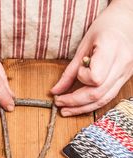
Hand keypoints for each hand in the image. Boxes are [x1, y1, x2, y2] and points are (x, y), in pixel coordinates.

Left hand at [51, 1, 132, 115]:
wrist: (127, 23)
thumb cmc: (105, 28)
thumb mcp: (84, 45)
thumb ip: (70, 71)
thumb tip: (55, 91)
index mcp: (111, 49)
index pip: (96, 77)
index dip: (82, 78)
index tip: (78, 71)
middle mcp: (122, 64)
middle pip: (97, 94)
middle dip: (75, 102)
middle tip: (59, 103)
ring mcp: (126, 74)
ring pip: (103, 100)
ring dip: (81, 108)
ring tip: (65, 110)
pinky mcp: (124, 80)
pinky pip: (107, 97)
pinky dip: (91, 103)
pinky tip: (79, 105)